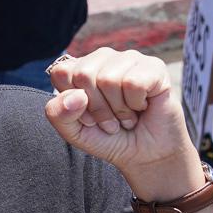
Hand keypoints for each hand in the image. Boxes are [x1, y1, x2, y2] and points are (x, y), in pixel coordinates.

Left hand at [45, 48, 200, 193]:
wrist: (146, 154)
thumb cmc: (109, 138)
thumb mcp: (74, 132)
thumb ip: (59, 113)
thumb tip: (75, 95)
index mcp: (80, 68)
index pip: (61, 72)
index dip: (72, 103)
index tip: (87, 117)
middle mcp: (103, 58)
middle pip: (84, 75)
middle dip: (97, 108)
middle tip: (110, 119)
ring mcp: (129, 59)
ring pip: (109, 79)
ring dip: (118, 110)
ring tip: (126, 116)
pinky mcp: (154, 66)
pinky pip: (134, 83)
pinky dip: (136, 104)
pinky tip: (141, 107)